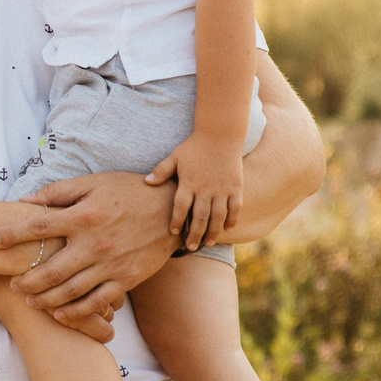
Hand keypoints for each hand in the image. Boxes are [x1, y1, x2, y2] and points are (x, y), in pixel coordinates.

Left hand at [0, 170, 180, 328]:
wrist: (172, 210)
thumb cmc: (129, 191)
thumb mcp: (94, 183)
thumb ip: (59, 192)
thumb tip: (26, 201)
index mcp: (84, 216)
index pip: (39, 227)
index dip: (11, 235)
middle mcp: (94, 243)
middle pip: (50, 269)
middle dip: (26, 280)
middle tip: (12, 283)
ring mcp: (110, 264)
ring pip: (70, 291)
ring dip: (45, 299)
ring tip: (30, 301)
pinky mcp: (126, 279)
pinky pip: (97, 302)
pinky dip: (76, 312)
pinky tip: (60, 314)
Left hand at [150, 131, 243, 250]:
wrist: (220, 134)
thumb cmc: (195, 146)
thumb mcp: (175, 156)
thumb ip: (161, 170)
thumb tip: (145, 182)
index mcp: (188, 182)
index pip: (180, 207)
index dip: (176, 221)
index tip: (173, 232)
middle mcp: (205, 189)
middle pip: (199, 217)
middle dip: (194, 234)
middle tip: (191, 247)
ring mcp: (222, 189)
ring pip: (217, 216)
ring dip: (212, 231)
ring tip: (207, 243)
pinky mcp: (235, 187)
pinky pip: (235, 208)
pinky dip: (232, 219)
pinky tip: (227, 229)